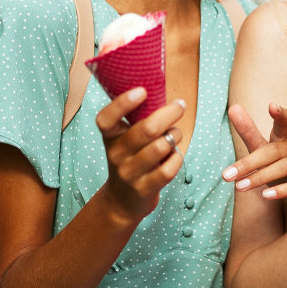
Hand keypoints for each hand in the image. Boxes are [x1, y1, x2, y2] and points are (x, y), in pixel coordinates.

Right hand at [95, 89, 185, 225]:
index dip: (123, 103)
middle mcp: (116, 154)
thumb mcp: (124, 138)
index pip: (106, 118)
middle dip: (169, 114)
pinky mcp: (145, 188)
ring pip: (162, 147)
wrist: (122, 201)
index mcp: (109, 137)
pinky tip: (174, 156)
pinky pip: (170, 167)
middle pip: (146, 129)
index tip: (142, 90)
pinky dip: (177, 157)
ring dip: (175, 136)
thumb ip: (135, 117)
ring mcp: (130, 173)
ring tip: (174, 135)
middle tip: (180, 105)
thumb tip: (156, 86)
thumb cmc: (130, 159)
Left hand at [224, 103, 286, 212]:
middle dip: (249, 163)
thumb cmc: (278, 168)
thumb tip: (233, 107)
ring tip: (240, 187)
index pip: (285, 122)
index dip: (280, 114)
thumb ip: (248, 131)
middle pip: (274, 150)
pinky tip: (266, 195)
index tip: (272, 106)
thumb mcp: (261, 149)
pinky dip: (282, 190)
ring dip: (261, 177)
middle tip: (227, 176)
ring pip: (286, 167)